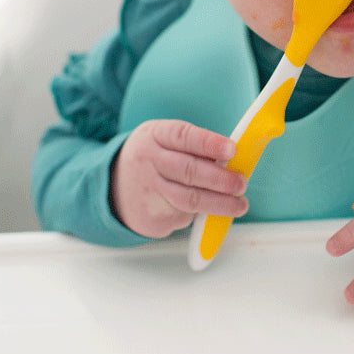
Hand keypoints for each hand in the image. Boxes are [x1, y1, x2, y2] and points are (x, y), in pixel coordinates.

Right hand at [110, 119, 247, 237]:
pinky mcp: (151, 218)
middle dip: (220, 179)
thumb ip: (193, 145)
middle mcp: (148, 161)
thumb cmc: (152, 158)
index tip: (232, 149)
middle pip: (188, 171)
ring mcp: (148, 191)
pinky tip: (210, 208)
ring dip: (220, 204)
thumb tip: (231, 159)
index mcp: (155, 135)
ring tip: (240, 204)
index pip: (183, 136)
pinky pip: (184, 216)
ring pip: (190, 200)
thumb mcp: (164, 139)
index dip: (209, 143)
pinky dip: (202, 213)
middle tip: (241, 183)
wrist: (112, 186)